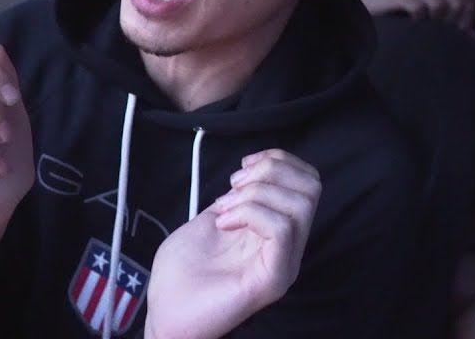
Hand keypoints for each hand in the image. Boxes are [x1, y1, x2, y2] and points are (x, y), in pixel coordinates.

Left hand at [145, 149, 320, 338]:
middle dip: (270, 172)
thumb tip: (253, 173)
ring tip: (224, 211)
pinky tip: (223, 223)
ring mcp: (284, 263)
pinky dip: (251, 213)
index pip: (307, 181)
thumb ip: (238, 197)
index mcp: (278, 231)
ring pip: (300, 204)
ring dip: (255, 194)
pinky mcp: (274, 279)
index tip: (242, 167)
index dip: (278, 160)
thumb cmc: (181, 275)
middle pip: (311, 186)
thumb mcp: (213, 218)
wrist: (163, 314)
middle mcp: (289, 247)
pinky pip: (283, 229)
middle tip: (233, 188)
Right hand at [349, 0, 474, 30]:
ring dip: (436, 22)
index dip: (466, 20)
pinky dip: (418, 19)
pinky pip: (419, 7)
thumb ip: (450, 22)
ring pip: (440, 5)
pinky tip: (411, 25)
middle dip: (453, 23)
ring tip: (424, 29)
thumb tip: (474, 38)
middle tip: (439, 34)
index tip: (456, 34)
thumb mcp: (428, 14)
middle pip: (457, 3)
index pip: (467, 2)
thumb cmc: (399, 9)